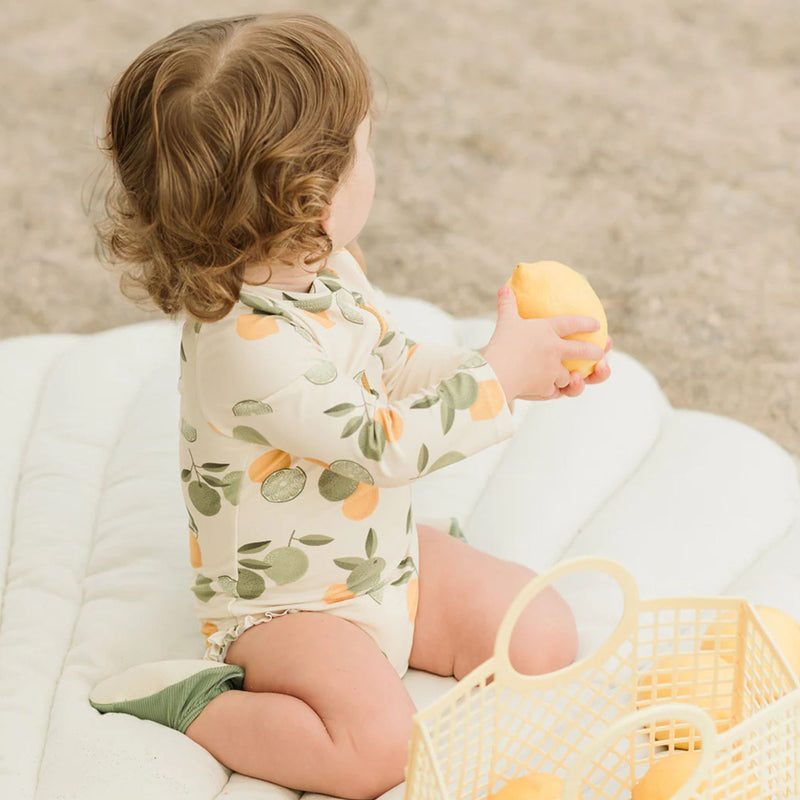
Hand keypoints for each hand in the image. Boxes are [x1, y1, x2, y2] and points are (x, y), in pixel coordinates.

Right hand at [481, 285, 606, 404]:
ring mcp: (553, 370)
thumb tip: (504, 288)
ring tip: (572, 378)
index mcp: (548, 331)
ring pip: (568, 377)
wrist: (497, 371)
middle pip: (582, 351)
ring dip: (571, 379)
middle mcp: (555, 350)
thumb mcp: (505, 321)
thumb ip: (507, 305)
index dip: (585, 323)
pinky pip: (553, 391)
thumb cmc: (502, 343)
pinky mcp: (546, 387)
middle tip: (601, 353)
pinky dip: (551, 391)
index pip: (572, 324)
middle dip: (596, 352)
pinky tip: (549, 391)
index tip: (597, 324)